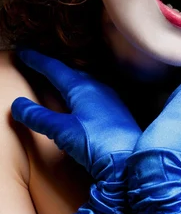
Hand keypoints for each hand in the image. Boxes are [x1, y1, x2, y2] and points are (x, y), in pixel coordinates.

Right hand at [11, 50, 140, 178]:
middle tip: (39, 64)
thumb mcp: (62, 131)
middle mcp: (98, 87)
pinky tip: (81, 102)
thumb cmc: (96, 142)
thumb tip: (18, 105)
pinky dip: (81, 93)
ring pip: (85, 83)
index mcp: (82, 87)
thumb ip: (39, 117)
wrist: (130, 161)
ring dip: (69, 80)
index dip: (37, 60)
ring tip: (58, 80)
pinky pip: (94, 94)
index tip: (24, 52)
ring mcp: (110, 99)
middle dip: (54, 68)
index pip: (55, 69)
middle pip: (71, 72)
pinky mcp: (117, 112)